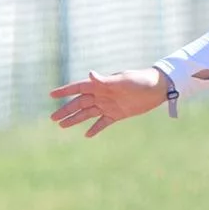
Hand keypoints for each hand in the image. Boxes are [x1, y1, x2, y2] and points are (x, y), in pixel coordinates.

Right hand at [48, 68, 168, 137]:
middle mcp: (102, 95)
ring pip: (87, 114)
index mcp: (101, 85)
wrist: (157, 89)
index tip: (51, 95)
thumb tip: (90, 74)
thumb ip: (105, 80)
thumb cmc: (140, 80)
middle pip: (79, 103)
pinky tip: (87, 135)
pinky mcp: (117, 114)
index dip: (65, 91)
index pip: (78, 88)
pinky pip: (103, 122)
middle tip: (52, 118)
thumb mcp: (122, 81)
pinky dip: (95, 128)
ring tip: (62, 126)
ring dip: (75, 119)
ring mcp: (108, 105)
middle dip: (66, 110)